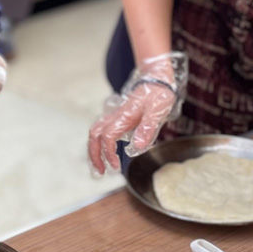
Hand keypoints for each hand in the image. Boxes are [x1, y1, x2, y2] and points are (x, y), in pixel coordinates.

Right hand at [88, 52, 187, 173]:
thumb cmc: (158, 95)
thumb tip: (136, 147)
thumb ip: (147, 128)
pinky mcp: (117, 118)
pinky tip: (105, 153)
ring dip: (94, 150)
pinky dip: (98, 144)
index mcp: (124, 116)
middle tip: (100, 172)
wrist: (156, 79)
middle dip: (94, 154)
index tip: (116, 167)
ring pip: (95, 133)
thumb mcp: (157, 111)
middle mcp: (115, 116)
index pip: (107, 137)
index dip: (108, 153)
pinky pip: (101, 131)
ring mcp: (115, 116)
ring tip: (99, 167)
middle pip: (94, 135)